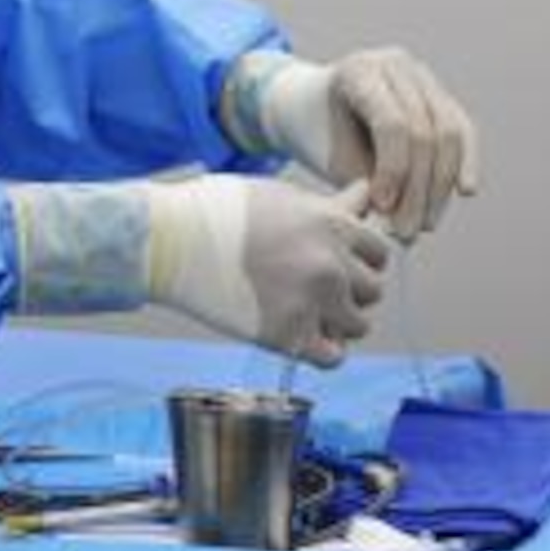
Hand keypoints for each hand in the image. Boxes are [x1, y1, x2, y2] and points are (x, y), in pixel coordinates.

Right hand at [145, 177, 389, 367]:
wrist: (170, 241)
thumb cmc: (218, 210)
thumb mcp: (281, 195)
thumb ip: (330, 204)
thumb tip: (366, 192)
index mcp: (332, 225)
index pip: (379, 253)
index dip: (357, 258)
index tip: (333, 261)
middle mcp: (331, 265)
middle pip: (371, 291)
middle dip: (347, 289)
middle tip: (311, 286)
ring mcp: (312, 303)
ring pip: (358, 325)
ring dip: (336, 321)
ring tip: (303, 310)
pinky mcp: (287, 337)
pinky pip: (333, 357)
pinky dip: (322, 350)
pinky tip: (299, 335)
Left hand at [222, 48, 480, 241]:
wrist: (317, 104)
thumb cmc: (321, 134)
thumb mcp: (331, 154)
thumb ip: (365, 182)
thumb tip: (401, 222)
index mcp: (359, 71)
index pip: (392, 124)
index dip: (394, 171)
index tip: (383, 209)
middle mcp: (394, 65)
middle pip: (424, 130)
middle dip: (418, 188)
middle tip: (407, 230)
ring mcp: (421, 75)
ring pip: (448, 132)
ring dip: (440, 186)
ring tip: (425, 224)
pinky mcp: (439, 93)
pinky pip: (461, 128)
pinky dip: (464, 161)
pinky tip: (465, 191)